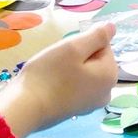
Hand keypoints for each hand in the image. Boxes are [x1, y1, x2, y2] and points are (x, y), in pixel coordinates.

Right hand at [0, 22, 116, 137]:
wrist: (25, 110)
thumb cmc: (49, 75)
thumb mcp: (73, 48)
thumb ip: (96, 36)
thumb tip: (113, 27)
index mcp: (110, 75)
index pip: (102, 45)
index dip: (82, 44)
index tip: (65, 52)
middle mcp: (107, 92)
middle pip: (95, 60)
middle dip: (77, 56)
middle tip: (56, 62)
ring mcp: (92, 104)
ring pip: (84, 72)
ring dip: (69, 68)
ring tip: (52, 74)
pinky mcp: (78, 110)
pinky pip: (76, 86)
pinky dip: (65, 82)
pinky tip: (51, 85)